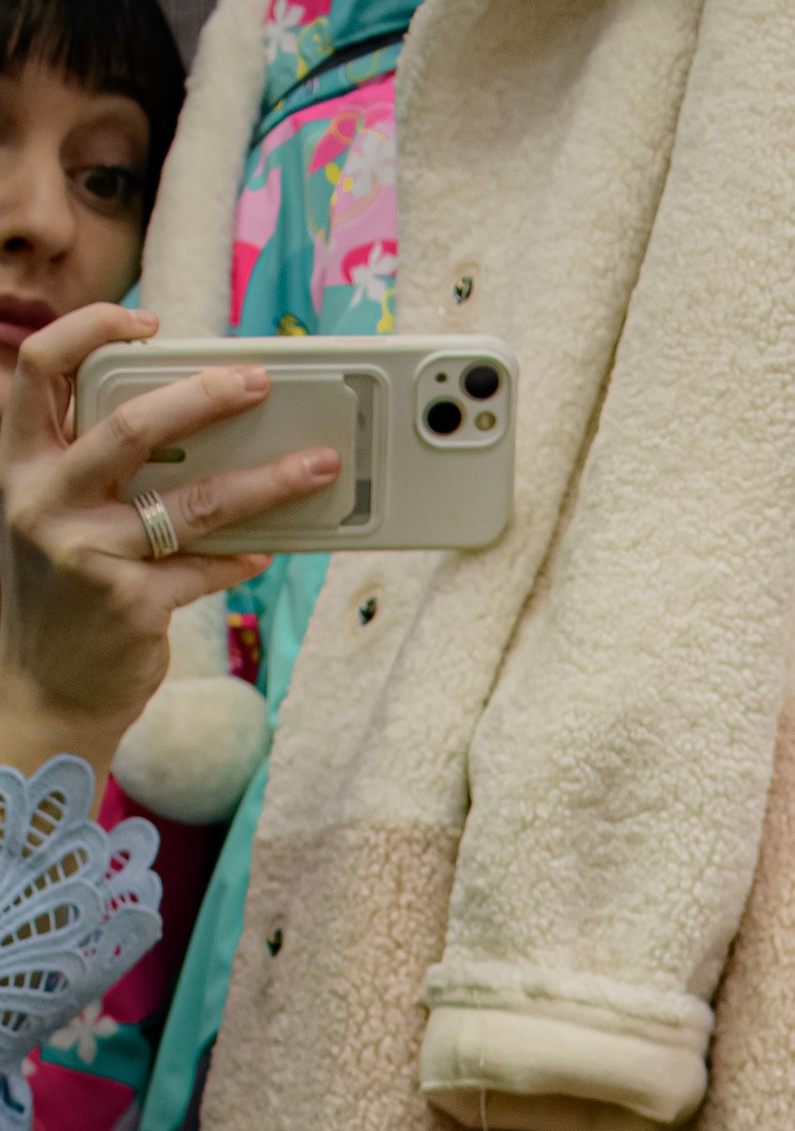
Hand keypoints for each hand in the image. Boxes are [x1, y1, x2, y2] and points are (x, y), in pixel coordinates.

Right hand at [0, 304, 336, 774]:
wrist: (44, 693)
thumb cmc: (63, 596)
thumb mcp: (55, 518)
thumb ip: (96, 471)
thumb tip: (198, 431)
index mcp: (23, 464)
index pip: (40, 368)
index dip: (90, 330)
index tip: (148, 323)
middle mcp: (45, 501)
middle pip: (131, 425)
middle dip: (204, 396)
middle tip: (259, 381)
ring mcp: (87, 553)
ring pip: (192, 501)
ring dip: (265, 482)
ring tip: (315, 466)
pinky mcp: (130, 604)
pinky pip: (205, 566)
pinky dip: (243, 555)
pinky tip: (272, 546)